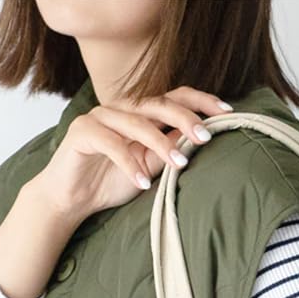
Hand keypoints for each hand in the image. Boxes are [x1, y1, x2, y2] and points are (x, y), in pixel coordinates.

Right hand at [34, 85, 231, 222]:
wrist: (72, 199)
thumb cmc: (111, 181)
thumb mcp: (150, 168)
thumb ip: (170, 151)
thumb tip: (200, 140)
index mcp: (141, 114)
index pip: (174, 98)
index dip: (200, 102)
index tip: (226, 113)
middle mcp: (122, 109)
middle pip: (159, 104)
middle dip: (186, 119)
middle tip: (206, 137)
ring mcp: (100, 117)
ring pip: (136, 122)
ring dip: (161, 144)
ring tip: (180, 164)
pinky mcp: (82, 131)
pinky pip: (110, 143)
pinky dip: (128, 163)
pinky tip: (141, 183)